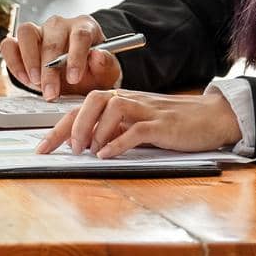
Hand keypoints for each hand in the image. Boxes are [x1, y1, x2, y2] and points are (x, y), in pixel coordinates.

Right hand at [0, 14, 121, 99]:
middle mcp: (59, 25)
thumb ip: (104, 65)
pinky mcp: (20, 42)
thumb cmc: (92, 71)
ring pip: (26, 33)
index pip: (80, 35)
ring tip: (35, 82)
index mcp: (84, 27)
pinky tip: (25, 78)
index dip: (76, 57)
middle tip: (51, 93)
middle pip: (52, 40)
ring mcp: (38, 30)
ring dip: (29, 60)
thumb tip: (97, 55)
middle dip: (50, 70)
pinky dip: (14, 61)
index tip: (74, 78)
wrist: (78, 76)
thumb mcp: (106, 72)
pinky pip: (9, 44)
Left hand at [34, 87, 242, 158]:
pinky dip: (118, 142)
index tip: (43, 148)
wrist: (212, 117)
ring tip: (85, 151)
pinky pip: (137, 129)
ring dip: (94, 130)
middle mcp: (131, 100)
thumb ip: (117, 132)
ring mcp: (147, 110)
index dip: (59, 127)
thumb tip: (88, 147)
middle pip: (93, 100)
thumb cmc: (174, 124)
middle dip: (72, 124)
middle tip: (65, 149)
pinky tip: (107, 155)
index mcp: (122, 100)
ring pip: (112, 107)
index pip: (83, 108)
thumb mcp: (139, 127)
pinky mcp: (163, 124)